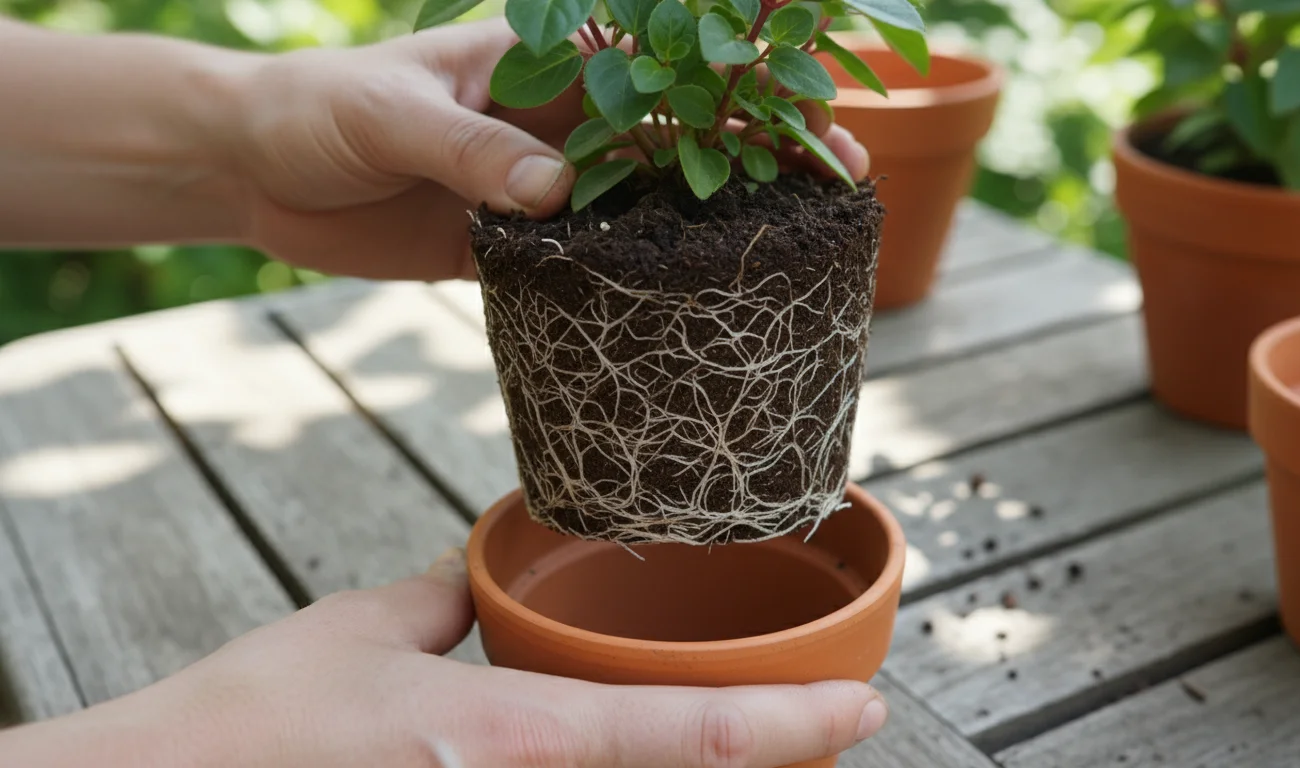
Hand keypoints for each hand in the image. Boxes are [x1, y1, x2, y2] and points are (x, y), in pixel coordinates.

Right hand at [0, 546, 887, 767]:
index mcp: (517, 739)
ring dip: (702, 767)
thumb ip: (443, 599)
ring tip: (751, 733)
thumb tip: (479, 573)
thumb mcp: (362, 633)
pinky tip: (636, 749)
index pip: (689, 735)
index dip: (794, 729)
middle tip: (824, 723)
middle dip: (763, 763)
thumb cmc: (253, 722)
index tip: (869, 712)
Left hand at [228, 18, 869, 281]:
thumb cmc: (317, 111)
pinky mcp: (516, 245)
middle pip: (679, 138)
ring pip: (646, 205)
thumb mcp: (390, 116)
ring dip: (709, 226)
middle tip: (837, 191)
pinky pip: (591, 261)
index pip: (664, 69)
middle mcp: (560, 123)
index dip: (743, 88)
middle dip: (758, 158)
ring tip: (787, 254)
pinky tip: (685, 303)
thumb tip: (557, 192)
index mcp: (546, 64)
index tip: (813, 116)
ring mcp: (544, 187)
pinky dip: (634, 280)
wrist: (254, 170)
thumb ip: (473, 149)